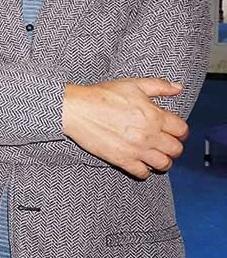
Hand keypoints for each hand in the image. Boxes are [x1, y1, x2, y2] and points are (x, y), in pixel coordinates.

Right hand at [62, 78, 187, 178]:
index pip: (181, 130)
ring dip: (163, 160)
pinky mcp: (122, 160)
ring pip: (164, 164)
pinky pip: (143, 173)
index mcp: (154, 116)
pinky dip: (144, 170)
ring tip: (155, 155)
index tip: (174, 131)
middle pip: (176, 149)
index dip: (180, 131)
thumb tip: (177, 89)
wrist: (77, 110)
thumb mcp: (132, 84)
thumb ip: (159, 86)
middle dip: (173, 146)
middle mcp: (149, 135)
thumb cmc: (102, 95)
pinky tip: (139, 161)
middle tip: (165, 143)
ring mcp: (136, 150)